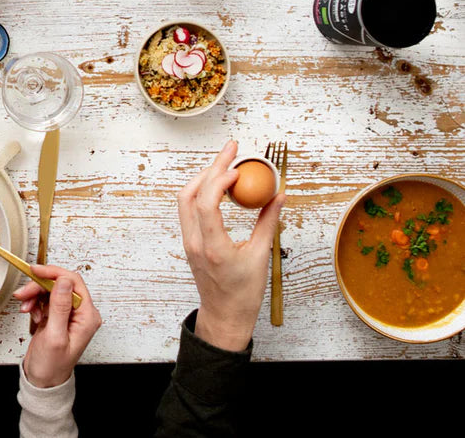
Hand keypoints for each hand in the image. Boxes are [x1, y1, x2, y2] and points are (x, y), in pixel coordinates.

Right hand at [14, 265, 101, 388]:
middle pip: (60, 284)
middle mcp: (81, 312)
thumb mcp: (54, 337)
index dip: (54, 274)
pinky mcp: (57, 315)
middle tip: (23, 293)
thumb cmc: (52, 366)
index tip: (36, 272)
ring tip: (25, 306)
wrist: (43, 382)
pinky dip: (35, 302)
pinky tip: (31, 313)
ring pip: (50, 290)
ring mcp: (69, 313)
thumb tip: (63, 281)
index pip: (74, 282)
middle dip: (39, 286)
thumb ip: (60, 307)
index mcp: (87, 316)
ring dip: (35, 295)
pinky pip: (45, 298)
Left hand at [177, 140, 282, 351]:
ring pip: (185, 198)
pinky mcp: (189, 239)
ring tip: (225, 162)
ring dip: (203, 176)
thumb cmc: (243, 293)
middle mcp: (194, 241)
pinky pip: (188, 206)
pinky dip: (201, 189)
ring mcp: (188, 240)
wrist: (224, 315)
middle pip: (193, 193)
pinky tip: (217, 182)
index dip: (218, 181)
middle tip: (231, 149)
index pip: (206, 204)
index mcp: (212, 247)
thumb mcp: (260, 257)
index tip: (237, 169)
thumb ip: (268, 223)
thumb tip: (279, 195)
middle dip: (212, 167)